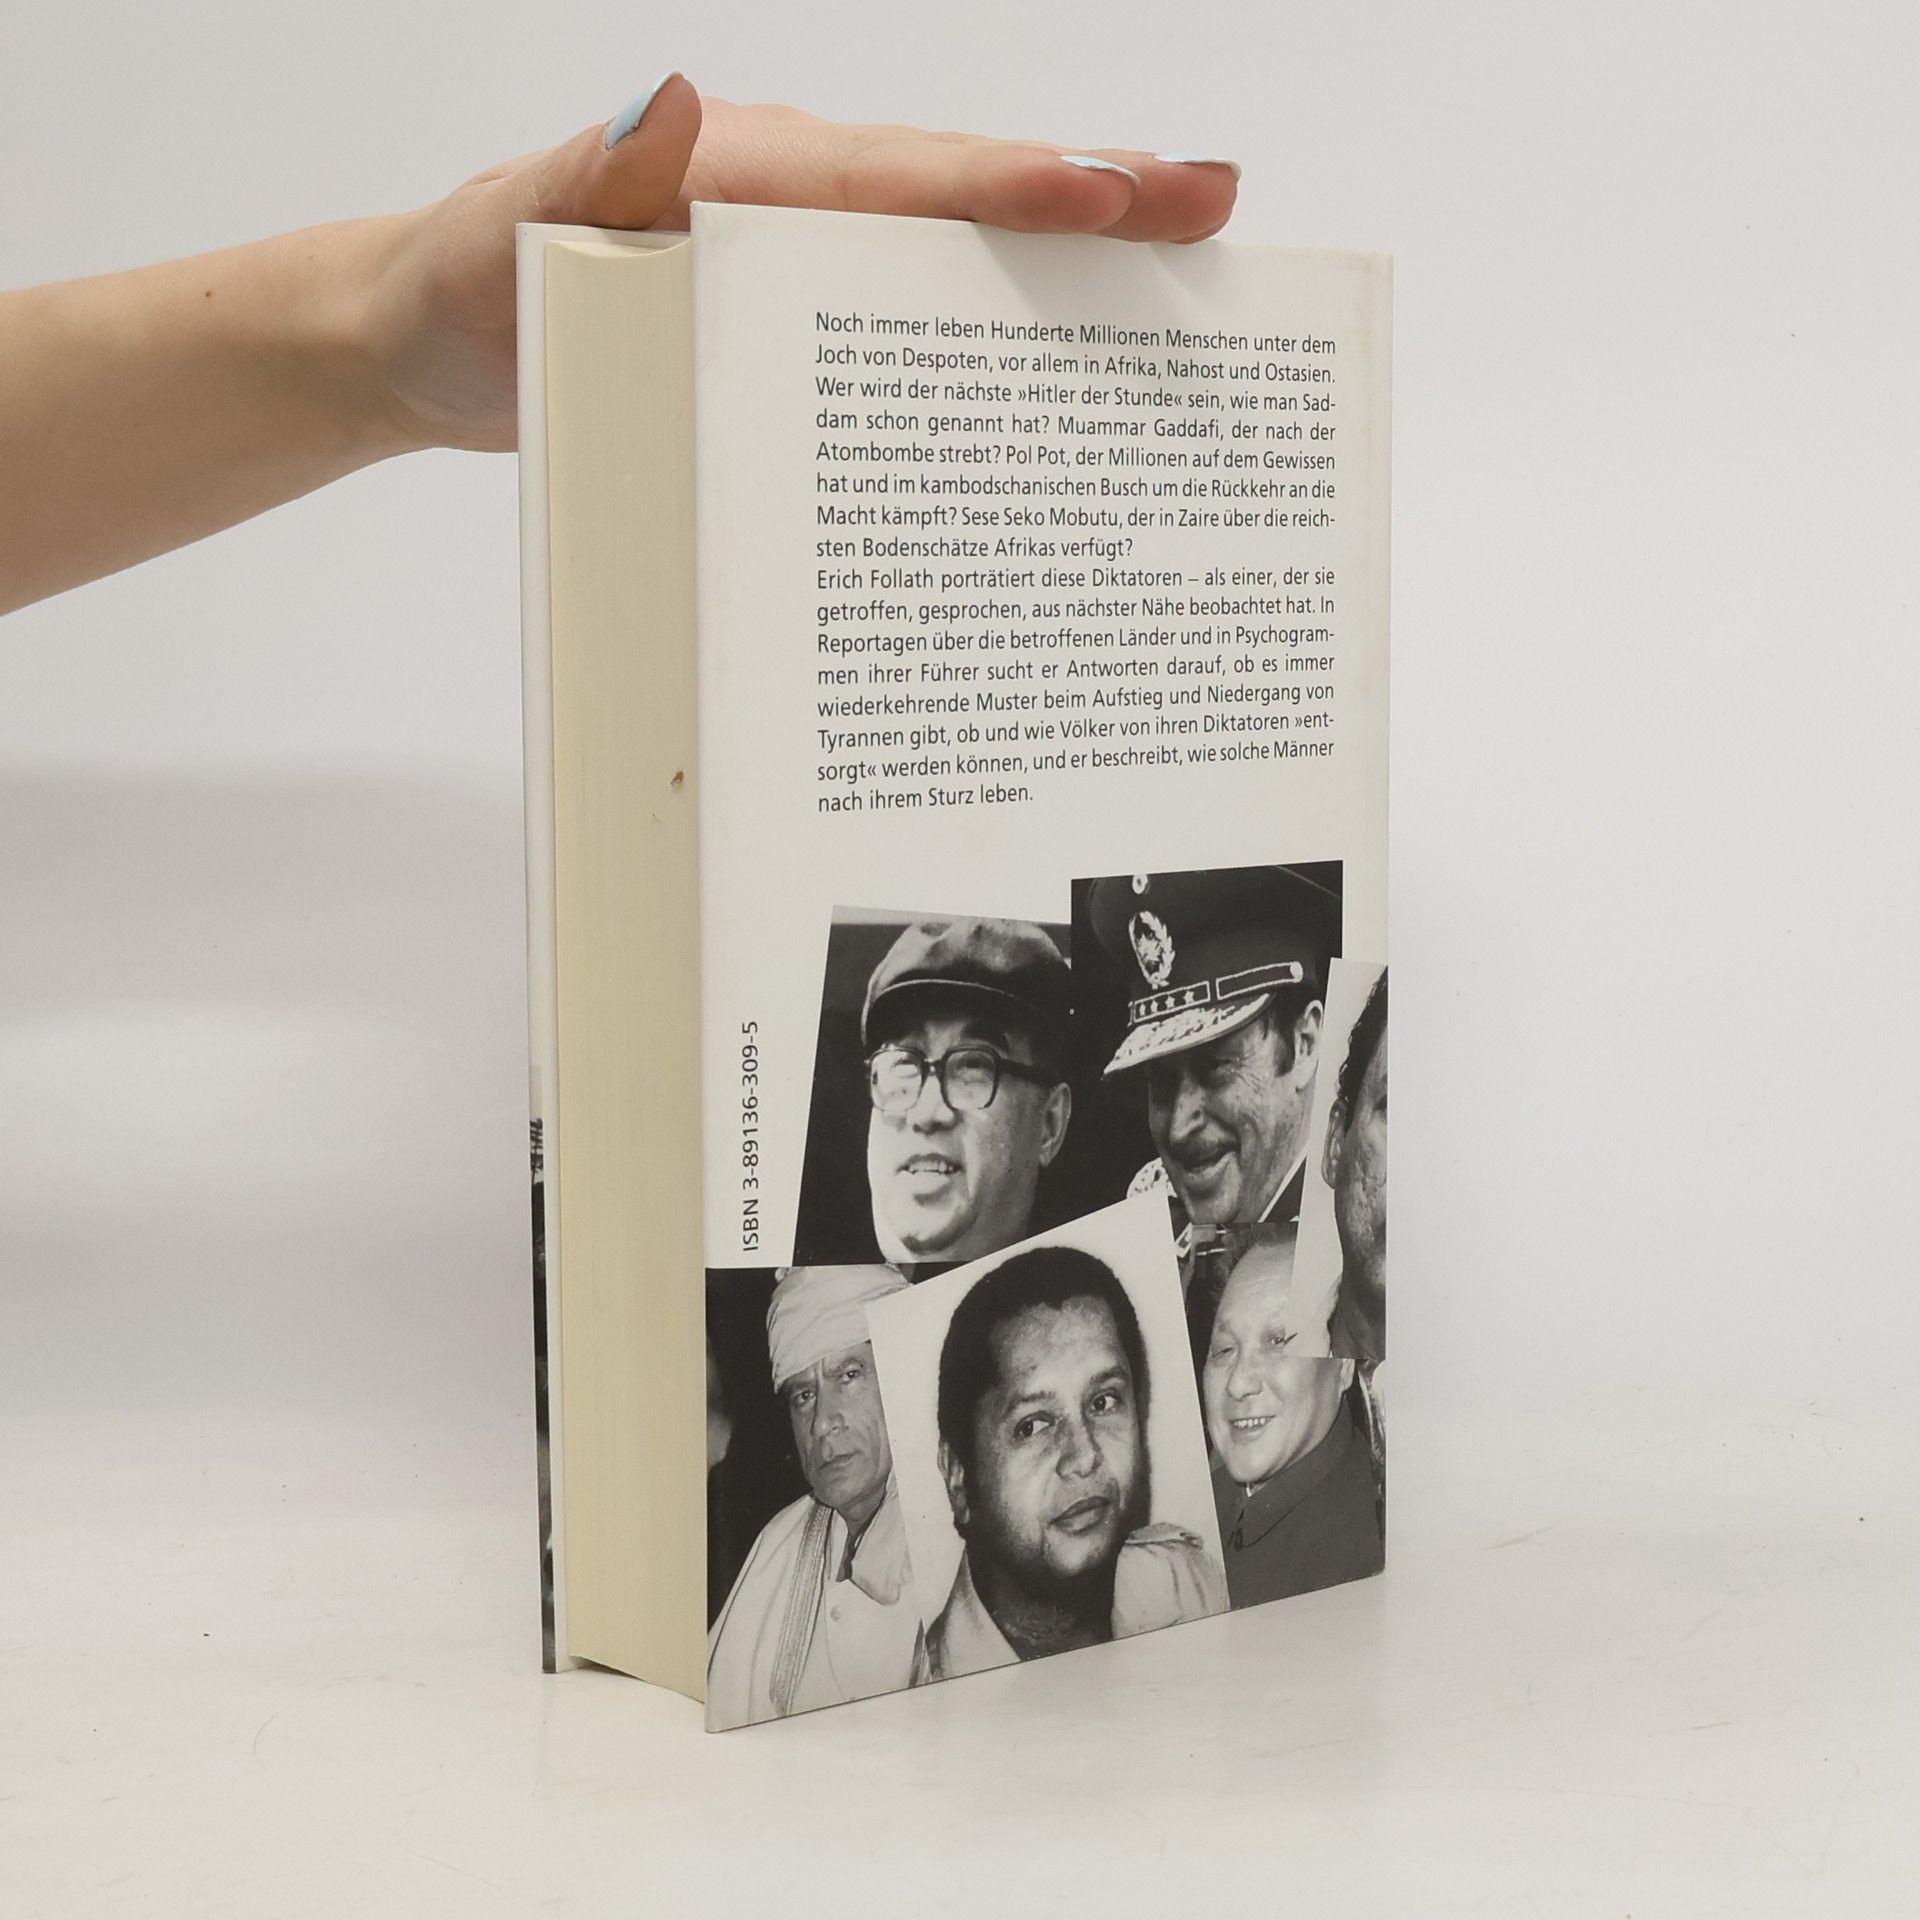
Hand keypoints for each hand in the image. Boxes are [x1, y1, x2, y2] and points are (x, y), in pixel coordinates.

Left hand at [363, 77, 1240, 453]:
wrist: (429, 342)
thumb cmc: (464, 287)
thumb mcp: (513, 234)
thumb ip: (596, 180)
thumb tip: (678, 115)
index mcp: (744, 171)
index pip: (899, 173)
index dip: (1010, 186)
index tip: (1113, 194)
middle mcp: (793, 200)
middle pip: (963, 194)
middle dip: (1093, 198)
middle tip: (1214, 206)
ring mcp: (803, 259)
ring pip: (957, 249)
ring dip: (1071, 258)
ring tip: (1185, 266)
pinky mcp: (797, 322)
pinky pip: (913, 315)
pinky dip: (996, 326)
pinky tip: (1059, 368)